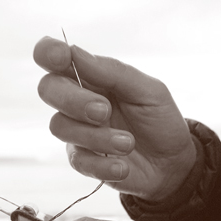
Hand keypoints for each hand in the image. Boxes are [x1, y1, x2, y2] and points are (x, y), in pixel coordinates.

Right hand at [33, 37, 195, 200]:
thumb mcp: (148, 91)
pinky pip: (78, 161)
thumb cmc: (160, 120)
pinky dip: (102, 165)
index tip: (62, 58)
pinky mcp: (85, 161)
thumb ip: (113, 72)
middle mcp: (79, 103)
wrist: (172, 162)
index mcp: (93, 78)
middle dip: (73, 100)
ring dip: (96, 137)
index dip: (48, 52)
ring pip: (60, 127)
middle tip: (104, 111)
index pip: (56, 59)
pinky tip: (122, 167)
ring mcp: (79, 133)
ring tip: (128, 143)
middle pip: (49, 90)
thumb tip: (74, 52)